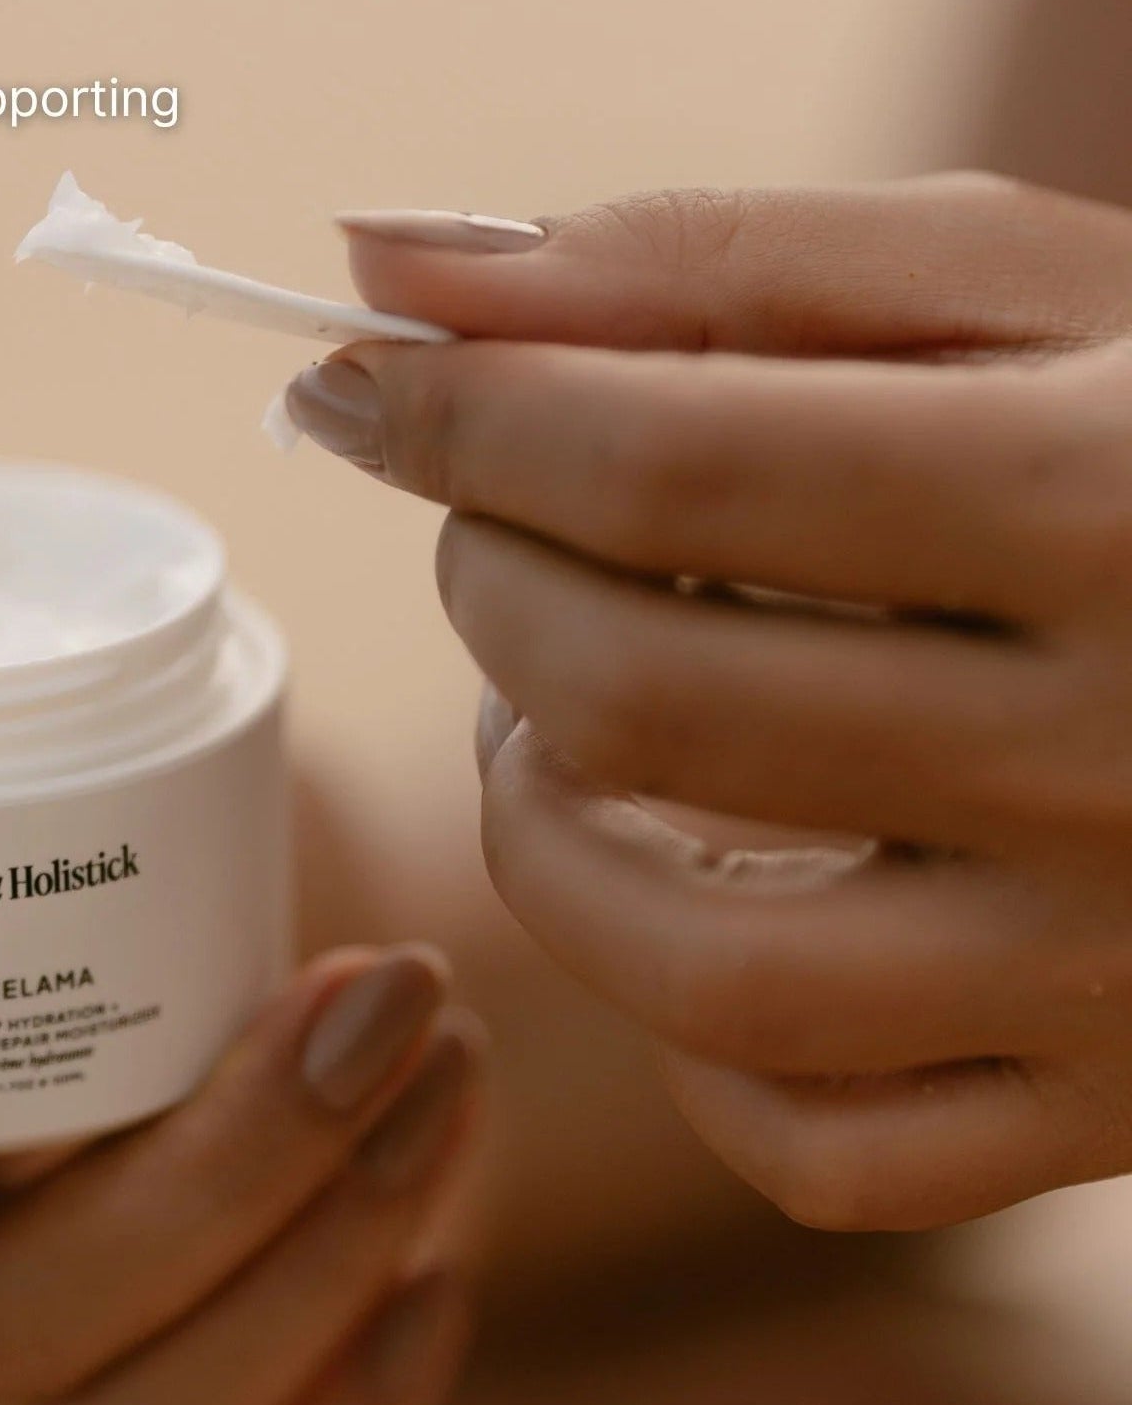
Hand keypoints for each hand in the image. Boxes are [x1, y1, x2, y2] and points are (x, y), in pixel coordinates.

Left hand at [286, 173, 1131, 1230]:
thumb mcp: (1015, 286)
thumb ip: (707, 261)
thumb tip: (392, 263)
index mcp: (1113, 499)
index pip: (672, 460)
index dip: (461, 417)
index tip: (351, 384)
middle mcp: (1128, 757)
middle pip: (645, 702)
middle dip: (490, 588)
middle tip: (497, 526)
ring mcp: (1123, 970)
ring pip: (696, 969)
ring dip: (538, 829)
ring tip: (548, 715)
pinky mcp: (1113, 1108)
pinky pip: (818, 1143)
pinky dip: (687, 1036)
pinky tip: (686, 895)